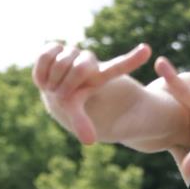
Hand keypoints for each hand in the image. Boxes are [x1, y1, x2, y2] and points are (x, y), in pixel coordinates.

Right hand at [32, 41, 150, 143]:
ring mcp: (71, 52)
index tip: (147, 50)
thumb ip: (82, 124)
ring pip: (63, 61)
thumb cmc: (69, 106)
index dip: (132, 59)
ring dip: (55, 79)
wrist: (51, 95)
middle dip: (69, 84)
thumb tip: (89, 141)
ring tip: (53, 88)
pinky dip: (41, 71)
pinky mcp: (52, 47)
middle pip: (81, 67)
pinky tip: (42, 81)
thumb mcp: (75, 115)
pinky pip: (44, 56)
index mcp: (99, 75)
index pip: (117, 67)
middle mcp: (88, 61)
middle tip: (63, 94)